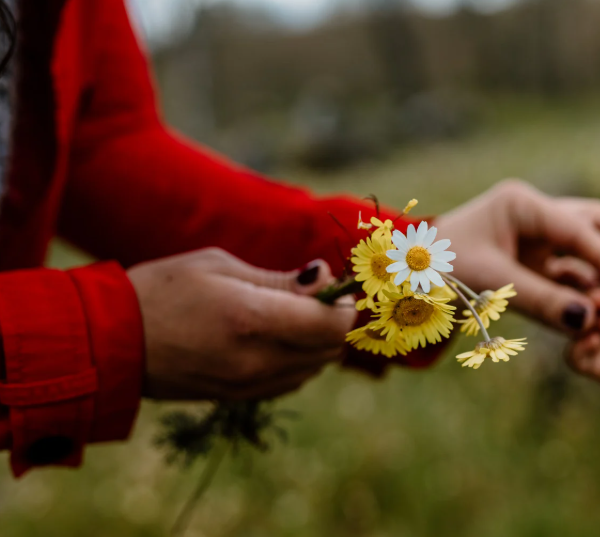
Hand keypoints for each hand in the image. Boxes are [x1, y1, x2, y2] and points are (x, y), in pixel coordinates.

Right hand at [128, 248, 355, 399]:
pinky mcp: (239, 398)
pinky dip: (297, 359)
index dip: (342, 305)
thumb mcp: (221, 267)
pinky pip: (290, 382)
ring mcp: (249, 385)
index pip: (332, 325)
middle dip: (332, 321)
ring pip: (313, 368)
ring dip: (315, 342)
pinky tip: (272, 337)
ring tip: (287, 313)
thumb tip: (325, 277)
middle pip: (330, 349)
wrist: (112, 343)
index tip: (332, 286)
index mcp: (253, 320)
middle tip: (311, 295)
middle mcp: (258, 361)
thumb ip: (280, 279)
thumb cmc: (163, 290)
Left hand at [434, 179, 599, 332]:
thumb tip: (588, 321)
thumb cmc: (440, 272)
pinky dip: (588, 279)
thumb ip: (541, 302)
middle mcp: (532, 212)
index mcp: (521, 204)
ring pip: (587, 239)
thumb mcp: (491, 285)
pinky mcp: (534, 255)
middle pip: (592, 220)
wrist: (409, 278)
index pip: (576, 226)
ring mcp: (535, 232)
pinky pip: (571, 263)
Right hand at [567, 289, 599, 441]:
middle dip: (587, 302)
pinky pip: (573, 356)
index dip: (594, 284)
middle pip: (576, 305)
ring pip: (571, 329)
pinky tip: (596, 340)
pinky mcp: (591, 365)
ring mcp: (592, 341)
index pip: (592, 286)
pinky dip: (580, 346)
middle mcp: (597, 319)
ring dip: (585, 323)